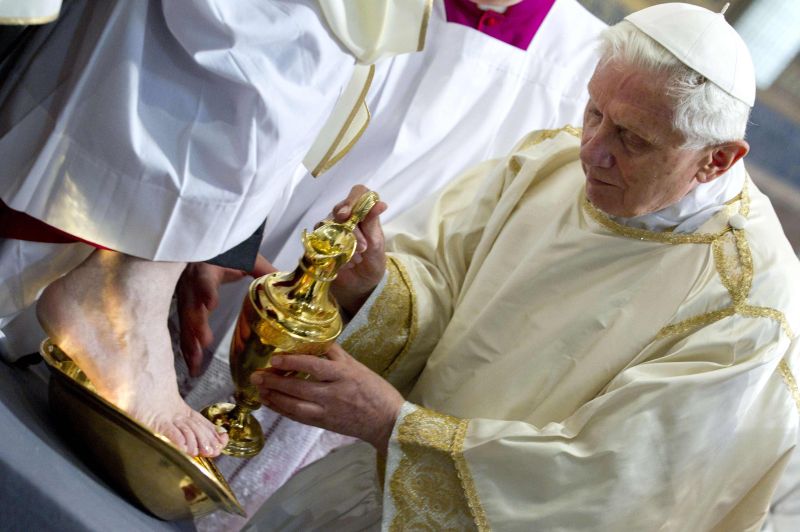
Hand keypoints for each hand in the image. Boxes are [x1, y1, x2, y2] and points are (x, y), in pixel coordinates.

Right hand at [177, 254, 275, 375]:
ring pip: (184, 322)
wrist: (201, 246)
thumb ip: (263, 270)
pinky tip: (193, 367)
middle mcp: (191, 285)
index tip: (211, 304)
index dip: (206, 291)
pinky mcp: (184, 310)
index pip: (204, 279)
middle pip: (191, 306)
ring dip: (190, 344)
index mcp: (206, 269)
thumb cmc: (225, 253)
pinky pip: (183, 330)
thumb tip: (288, 280)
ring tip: (196, 364)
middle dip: (197, 325)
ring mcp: (185, 298)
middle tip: (205, 342)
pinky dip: (188, 349)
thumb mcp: (244, 258)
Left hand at [249, 343, 403, 454]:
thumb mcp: (357, 366)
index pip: (313, 366)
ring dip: (275, 397)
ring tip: (259, 390)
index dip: (292, 362)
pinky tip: (272, 403)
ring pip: (295, 405)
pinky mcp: (325, 423)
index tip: (275, 359)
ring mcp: (328, 410)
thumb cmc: (375, 390)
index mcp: (344, 374)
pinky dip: (283, 410)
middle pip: (299, 387)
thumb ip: (335, 355)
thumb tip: (313, 341)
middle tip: (256, 376)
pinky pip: (300, 417)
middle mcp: (334, 393)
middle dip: (275, 382)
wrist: (387, 421)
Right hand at [328, 185, 387, 315]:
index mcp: (363, 214)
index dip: (354, 199)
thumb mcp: (377, 245)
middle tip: (363, 247)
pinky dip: (332, 249)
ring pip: (329, 223)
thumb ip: (374, 224)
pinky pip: (318, 238)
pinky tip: (344, 262)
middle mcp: (345, 218)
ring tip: (357, 257)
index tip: (354, 213)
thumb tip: (380, 203)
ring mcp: (330, 229)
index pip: (358, 193)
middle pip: (340, 209)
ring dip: (344, 241)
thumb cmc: (372, 263)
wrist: (361, 285)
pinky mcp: (319, 243)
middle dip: (353, 228)